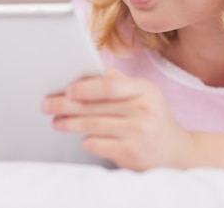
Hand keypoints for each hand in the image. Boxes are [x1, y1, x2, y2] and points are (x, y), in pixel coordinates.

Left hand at [41, 69, 193, 170]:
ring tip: (57, 122)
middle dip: (66, 105)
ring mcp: (138, 132)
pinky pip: (97, 144)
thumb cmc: (154, 119)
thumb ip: (121, 82)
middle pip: (96, 106)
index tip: (67, 89)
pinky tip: (84, 138)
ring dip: (69, 123)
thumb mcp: (145, 95)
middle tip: (48, 105)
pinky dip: (86, 141)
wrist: (175, 152)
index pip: (110, 85)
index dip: (85, 87)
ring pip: (92, 126)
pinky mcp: (130, 153)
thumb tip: (91, 70)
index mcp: (146, 89)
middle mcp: (144, 110)